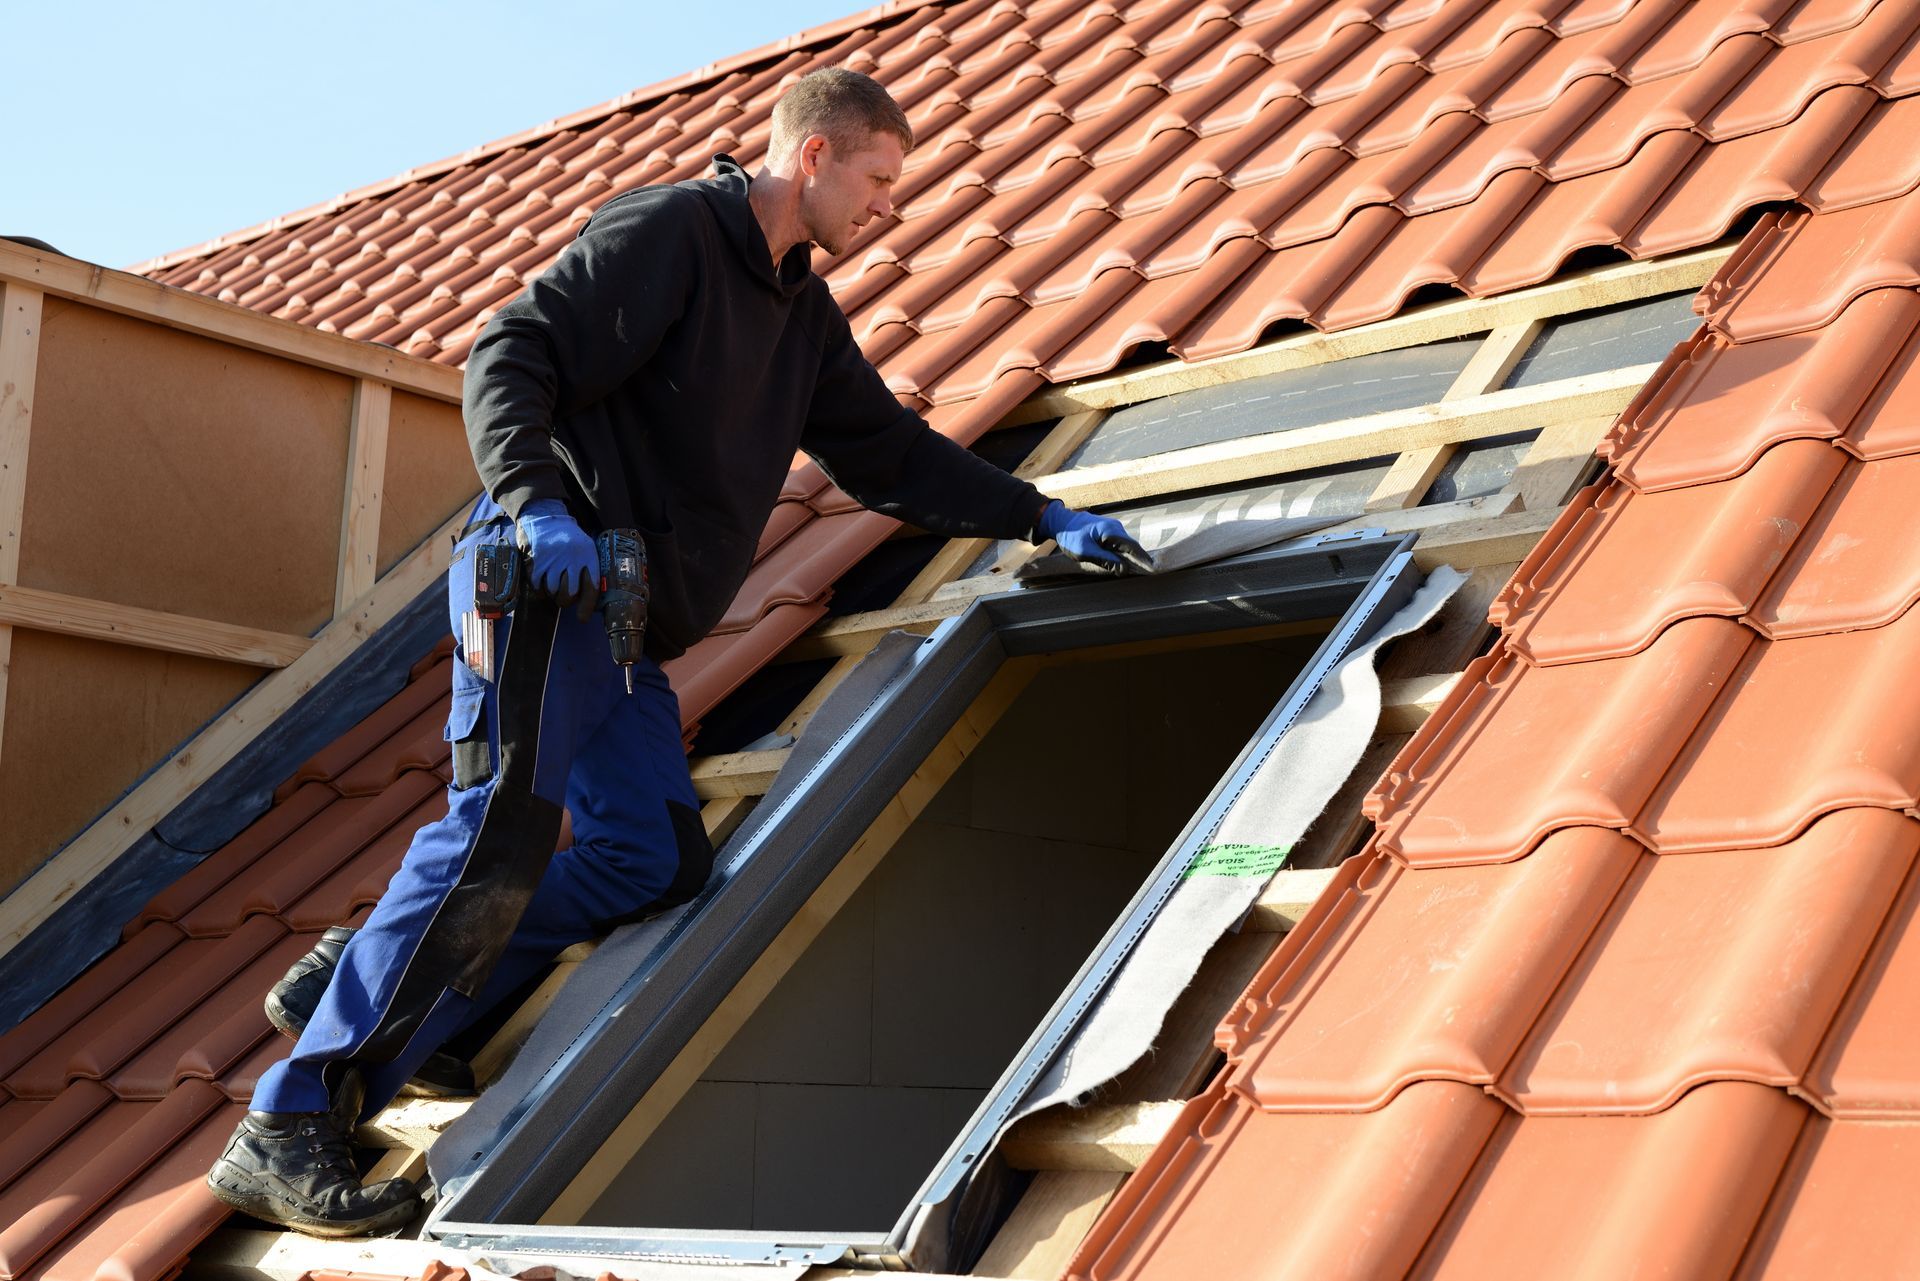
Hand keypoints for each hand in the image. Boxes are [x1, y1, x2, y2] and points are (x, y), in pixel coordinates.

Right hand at [517, 500, 600, 615]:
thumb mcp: (585, 548)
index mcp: (588, 556)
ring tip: (552, 583)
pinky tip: (541, 581)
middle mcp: (571, 559)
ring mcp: (552, 560)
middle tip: (563, 598)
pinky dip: (539, 589)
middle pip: (569, 594)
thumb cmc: (568, 538)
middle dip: (565, 601)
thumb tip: (588, 600)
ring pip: (552, 591)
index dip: (587, 606)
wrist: (545, 518)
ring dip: (551, 593)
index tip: (582, 618)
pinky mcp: (535, 562)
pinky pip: (537, 586)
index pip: (592, 587)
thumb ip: (588, 570)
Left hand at [1033, 500, 1153, 575]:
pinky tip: (1125, 563)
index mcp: (1110, 531)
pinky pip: (1119, 544)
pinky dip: (1123, 554)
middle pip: (1131, 546)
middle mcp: (1115, 527)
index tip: (1153, 568)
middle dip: (1139, 560)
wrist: (1061, 522)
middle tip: (1148, 573)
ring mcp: (1113, 528)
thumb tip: (1123, 570)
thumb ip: (1105, 560)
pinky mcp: (1109, 532)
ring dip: (1130, 558)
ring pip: (1125, 546)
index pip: (1132, 546)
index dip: (1143, 558)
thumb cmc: (1071, 536)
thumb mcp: (1085, 552)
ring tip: (1138, 571)